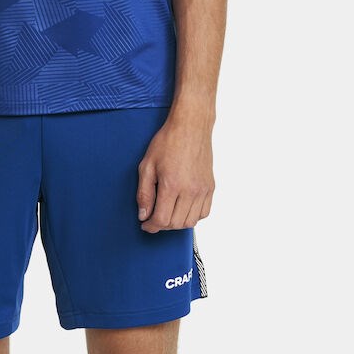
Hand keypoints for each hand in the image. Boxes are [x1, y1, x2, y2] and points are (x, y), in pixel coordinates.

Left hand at [136, 113, 213, 231]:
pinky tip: (183, 208)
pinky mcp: (210, 187)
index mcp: (171, 185)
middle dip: (162, 225)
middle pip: (176, 224)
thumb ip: (143, 193)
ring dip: (177, 223)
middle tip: (154, 217)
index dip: (151, 226)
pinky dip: (192, 216)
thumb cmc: (167, 142)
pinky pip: (204, 213)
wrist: (190, 127)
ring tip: (168, 212)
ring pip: (190, 222)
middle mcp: (190, 190)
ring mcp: (202, 190)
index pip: (162, 220)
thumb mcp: (147, 165)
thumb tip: (144, 215)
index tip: (145, 224)